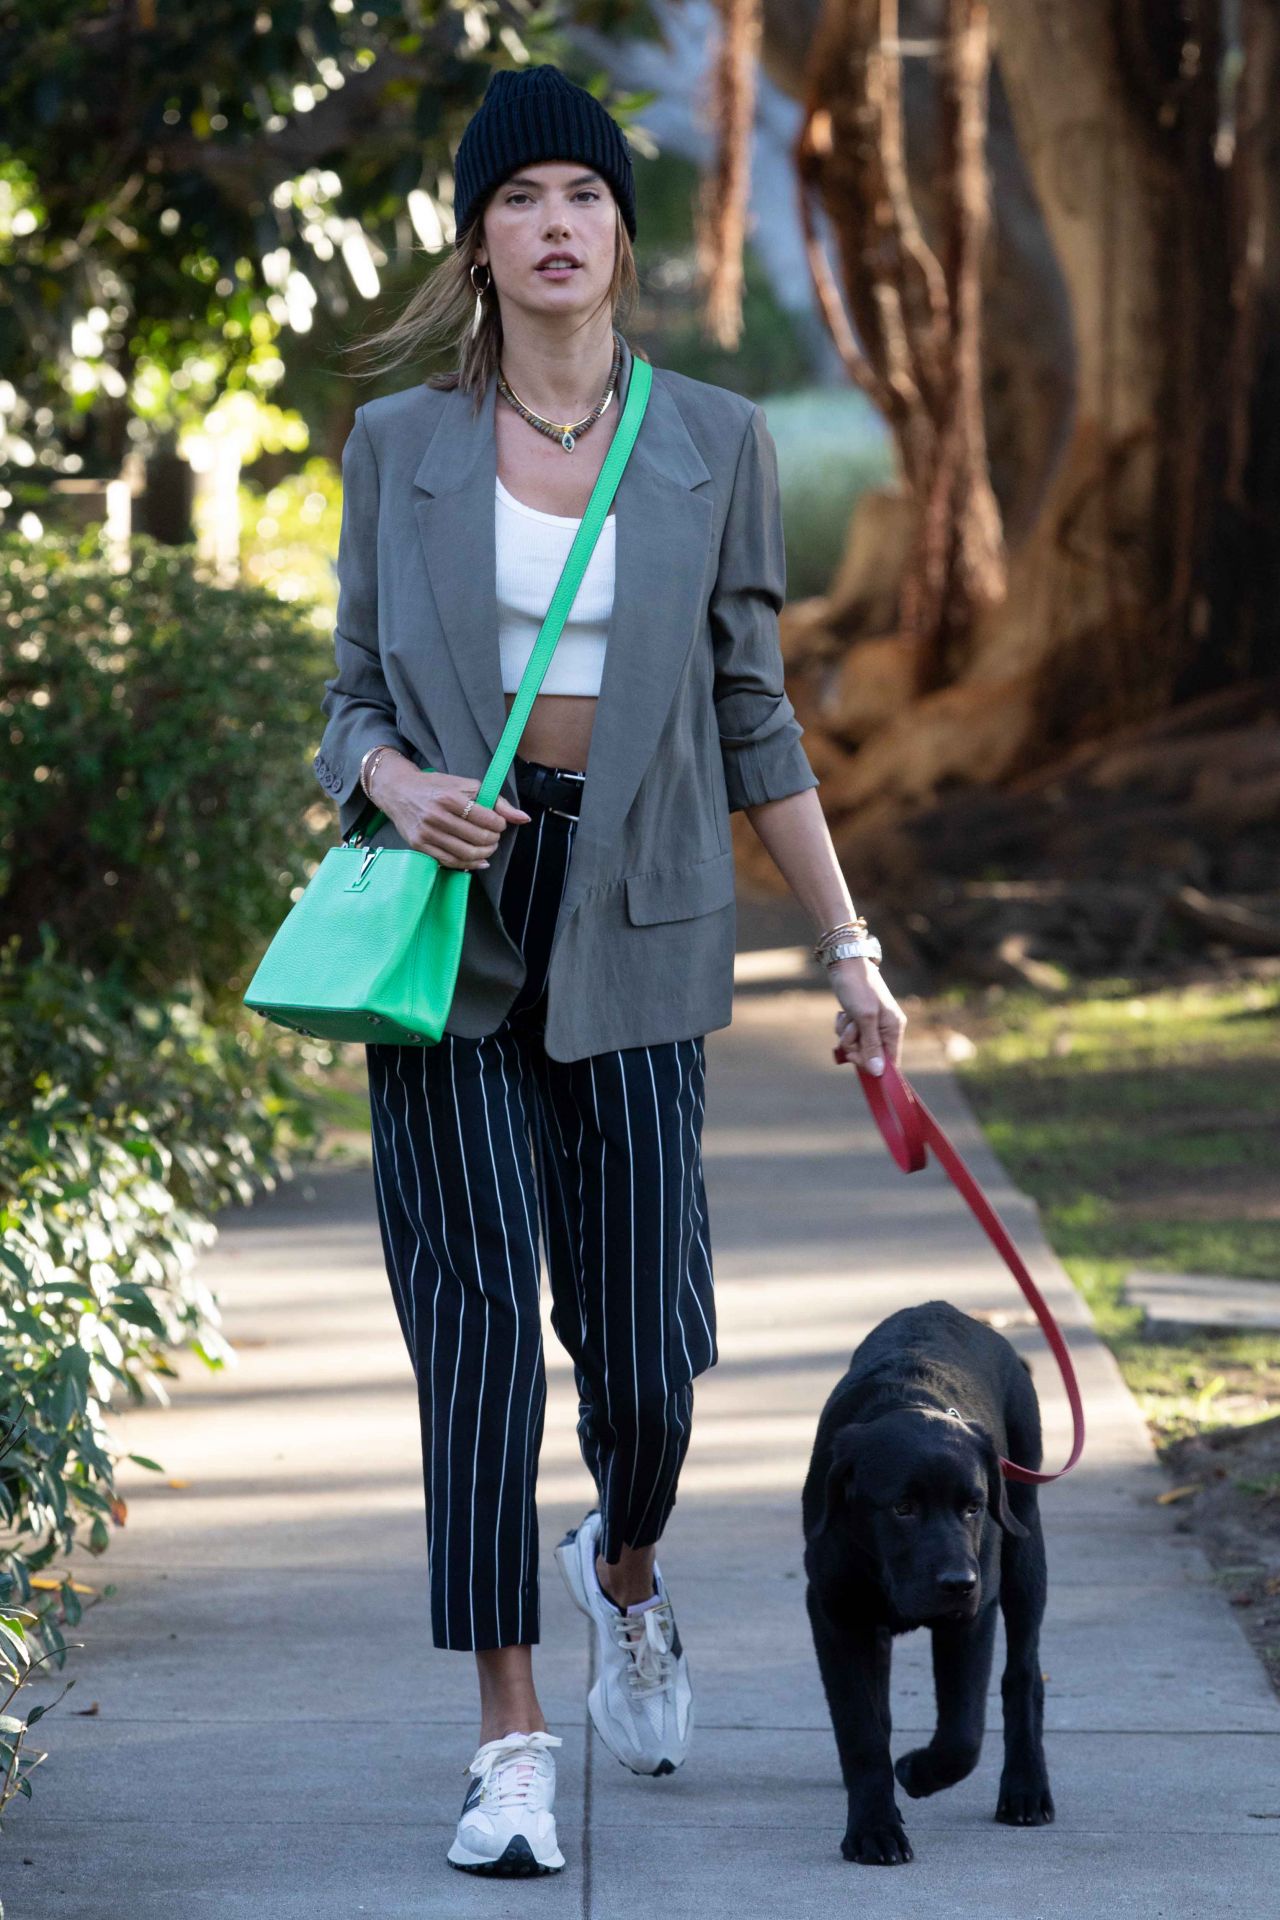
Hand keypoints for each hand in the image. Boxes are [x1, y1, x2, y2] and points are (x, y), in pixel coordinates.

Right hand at [375, 761, 530, 868]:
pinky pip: (450, 862)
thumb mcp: (465, 785)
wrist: (398, 791)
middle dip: (493, 840)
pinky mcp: (419, 846)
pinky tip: (478, 860)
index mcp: (449, 797)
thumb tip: (524, 818)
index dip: (500, 824)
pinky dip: (469, 865)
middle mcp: (436, 816)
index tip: (499, 823)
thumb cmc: (435, 787)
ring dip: (484, 854)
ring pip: (466, 854)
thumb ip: (496, 801)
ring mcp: (426, 833)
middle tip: (494, 836)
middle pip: (478, 838)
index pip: (486, 818)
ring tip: (488, 847)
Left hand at [828, 956, 906, 1076]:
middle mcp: (886, 1028)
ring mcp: (872, 1024)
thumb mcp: (865, 1017)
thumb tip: (878, 1072)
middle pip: (870, 1055)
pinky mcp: (860, 1019)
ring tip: (848, 1016)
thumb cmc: (858, 987)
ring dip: (847, 1035)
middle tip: (851, 1030)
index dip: (872, 1065)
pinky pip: (850, 1035)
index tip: (855, 1058)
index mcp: (894, 1028)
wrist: (846, 962)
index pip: (890, 1061)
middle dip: (855, 1046)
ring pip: (857, 1045)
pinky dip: (844, 1027)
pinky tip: (844, 1014)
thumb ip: (872, 1045)